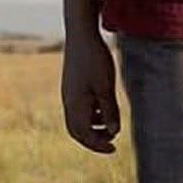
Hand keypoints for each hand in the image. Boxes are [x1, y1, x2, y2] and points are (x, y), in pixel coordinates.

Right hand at [61, 30, 120, 153]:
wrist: (80, 34)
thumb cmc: (95, 60)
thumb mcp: (106, 88)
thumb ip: (109, 112)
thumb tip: (113, 132)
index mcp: (75, 105)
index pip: (84, 135)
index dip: (99, 145)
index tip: (114, 148)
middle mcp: (68, 101)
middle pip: (76, 131)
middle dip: (93, 140)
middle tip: (111, 143)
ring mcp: (68, 92)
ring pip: (76, 119)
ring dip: (92, 127)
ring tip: (110, 123)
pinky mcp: (71, 84)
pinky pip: (77, 108)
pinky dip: (90, 114)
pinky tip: (103, 106)